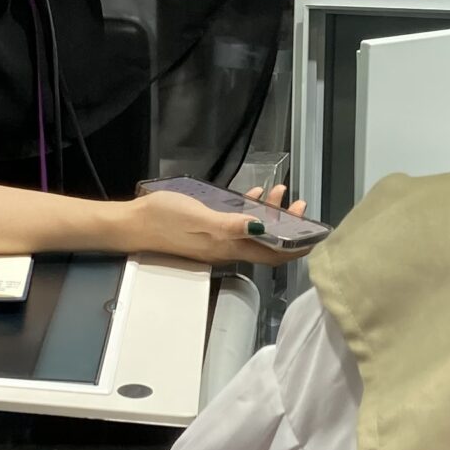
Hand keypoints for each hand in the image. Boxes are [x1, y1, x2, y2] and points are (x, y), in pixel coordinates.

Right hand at [116, 186, 310, 268]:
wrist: (132, 224)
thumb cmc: (165, 219)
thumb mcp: (201, 218)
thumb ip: (232, 226)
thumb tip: (263, 229)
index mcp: (229, 249)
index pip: (273, 256)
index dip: (297, 248)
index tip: (316, 235)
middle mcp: (227, 249)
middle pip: (267, 244)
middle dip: (288, 227)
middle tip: (299, 204)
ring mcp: (216, 241)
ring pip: (253, 233)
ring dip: (270, 215)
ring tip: (280, 192)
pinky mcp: (206, 231)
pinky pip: (236, 225)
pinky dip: (249, 212)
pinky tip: (252, 195)